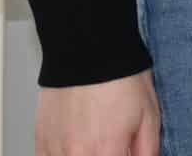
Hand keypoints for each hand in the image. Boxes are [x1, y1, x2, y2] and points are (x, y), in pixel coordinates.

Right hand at [35, 70, 159, 155]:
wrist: (89, 46)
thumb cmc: (120, 76)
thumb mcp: (149, 115)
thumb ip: (148, 151)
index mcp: (106, 152)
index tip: (123, 152)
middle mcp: (78, 154)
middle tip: (110, 147)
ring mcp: (56, 148)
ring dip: (82, 155)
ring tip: (93, 144)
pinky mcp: (42, 138)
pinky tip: (74, 147)